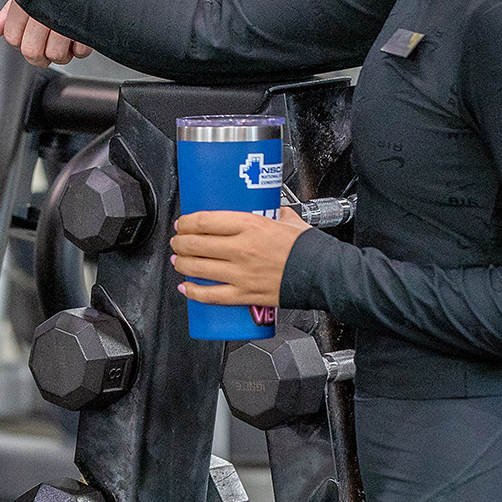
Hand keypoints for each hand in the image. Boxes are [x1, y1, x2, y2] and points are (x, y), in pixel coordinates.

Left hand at [0, 0, 153, 66]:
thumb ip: (7, 15)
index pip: (13, 38)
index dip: (23, 43)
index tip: (32, 37)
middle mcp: (43, 5)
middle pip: (32, 51)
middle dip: (42, 55)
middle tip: (50, 45)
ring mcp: (66, 12)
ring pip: (56, 54)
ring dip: (63, 53)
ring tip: (67, 40)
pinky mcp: (89, 18)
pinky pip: (81, 50)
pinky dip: (82, 48)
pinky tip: (81, 35)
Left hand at [169, 206, 310, 307]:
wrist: (323, 275)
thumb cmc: (308, 248)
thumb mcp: (288, 220)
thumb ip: (275, 211)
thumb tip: (270, 205)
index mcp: (250, 225)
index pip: (206, 220)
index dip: (187, 222)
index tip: (182, 222)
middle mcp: (242, 249)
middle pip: (197, 244)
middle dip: (180, 242)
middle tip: (177, 241)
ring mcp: (242, 273)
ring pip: (199, 269)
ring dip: (181, 264)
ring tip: (178, 260)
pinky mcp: (246, 294)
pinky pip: (212, 295)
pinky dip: (194, 293)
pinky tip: (186, 288)